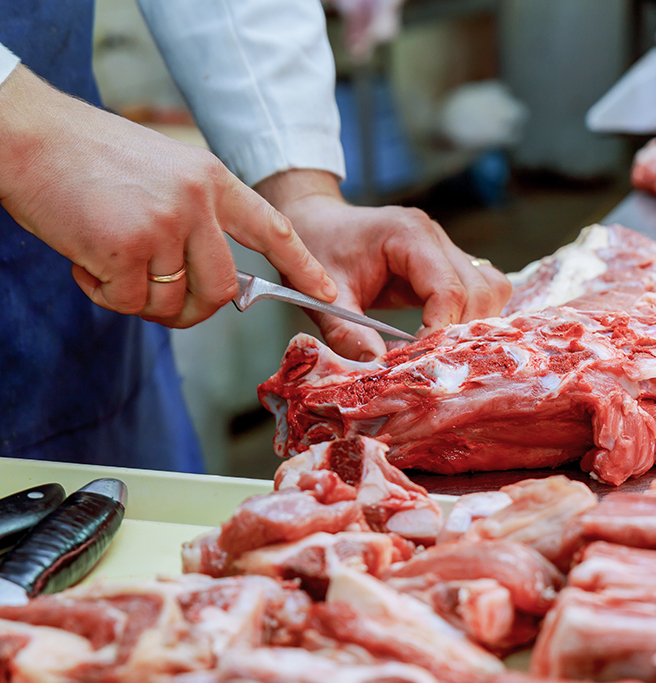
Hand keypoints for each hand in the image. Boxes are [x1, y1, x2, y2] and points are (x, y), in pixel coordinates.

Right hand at [0, 66, 336, 327]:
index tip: (327, 294)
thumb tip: (209, 281)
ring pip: (172, 302)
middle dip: (194, 308)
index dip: (302, 266)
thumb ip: (195, 218)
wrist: (26, 134)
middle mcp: (196, 201)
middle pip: (222, 289)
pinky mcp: (126, 247)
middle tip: (158, 297)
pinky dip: (104, 293)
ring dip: (139, 298)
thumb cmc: (88, 158)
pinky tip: (85, 259)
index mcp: (212, 179)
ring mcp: (164, 224)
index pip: (272, 228)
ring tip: (108, 260)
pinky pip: (129, 302)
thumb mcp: (164, 171)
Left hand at [255, 169, 511, 359]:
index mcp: (409, 234)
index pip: (448, 288)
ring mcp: (448, 249)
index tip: (420, 361)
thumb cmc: (317, 250)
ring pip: (491, 289)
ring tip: (443, 352)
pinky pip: (482, 291)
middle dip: (462, 332)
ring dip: (475, 326)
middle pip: (481, 290)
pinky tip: (447, 339)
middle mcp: (437, 238)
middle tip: (433, 363)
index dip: (440, 331)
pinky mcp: (450, 264)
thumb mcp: (324, 296)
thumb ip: (346, 332)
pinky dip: (472, 318)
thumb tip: (376, 367)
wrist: (317, 223)